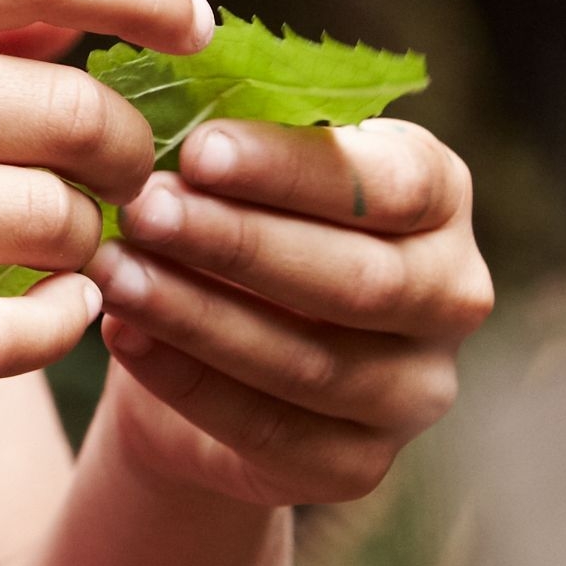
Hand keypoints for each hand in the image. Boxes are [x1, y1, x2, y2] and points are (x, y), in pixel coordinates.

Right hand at [0, 0, 205, 413]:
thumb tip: (71, 28)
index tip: (192, 26)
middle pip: (71, 111)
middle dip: (128, 149)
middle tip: (131, 174)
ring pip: (50, 220)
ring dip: (90, 239)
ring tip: (78, 246)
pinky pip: (4, 332)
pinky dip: (60, 326)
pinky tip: (59, 315)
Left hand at [83, 118, 490, 506]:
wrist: (202, 352)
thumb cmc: (227, 221)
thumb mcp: (238, 169)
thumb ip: (232, 138)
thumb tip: (168, 100)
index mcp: (439, 197)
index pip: (393, 184)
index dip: (294, 170)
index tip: (198, 150)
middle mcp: (452, 294)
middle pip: (360, 279)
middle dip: (240, 243)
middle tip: (143, 209)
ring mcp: (416, 391)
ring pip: (312, 362)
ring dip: (201, 314)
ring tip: (114, 272)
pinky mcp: (361, 465)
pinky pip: (273, 431)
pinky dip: (188, 382)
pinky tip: (122, 334)